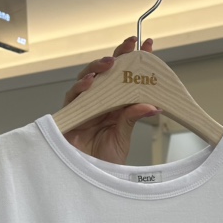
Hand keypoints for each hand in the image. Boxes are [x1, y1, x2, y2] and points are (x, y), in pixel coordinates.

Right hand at [62, 36, 160, 164]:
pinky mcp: (70, 114)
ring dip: (98, 68)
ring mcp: (84, 106)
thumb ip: (133, 118)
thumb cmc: (106, 159)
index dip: (133, 59)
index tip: (147, 46)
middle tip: (129, 46)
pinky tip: (90, 83)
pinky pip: (73, 96)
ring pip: (88, 78)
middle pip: (106, 72)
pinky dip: (80, 88)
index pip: (124, 76)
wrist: (92, 176)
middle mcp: (98, 101)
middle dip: (117, 55)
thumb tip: (152, 104)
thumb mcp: (124, 136)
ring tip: (110, 63)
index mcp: (114, 104)